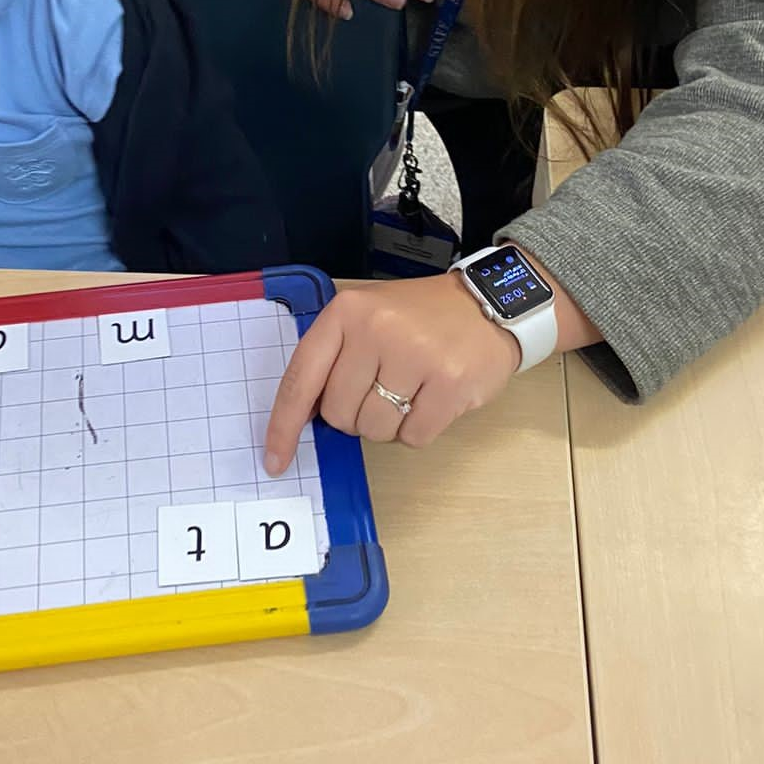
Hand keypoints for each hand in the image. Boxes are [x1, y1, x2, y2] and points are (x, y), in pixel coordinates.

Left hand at [265, 273, 520, 469]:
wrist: (488, 304)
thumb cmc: (419, 318)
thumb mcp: (367, 318)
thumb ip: (333, 360)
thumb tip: (304, 419)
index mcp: (347, 312)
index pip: (301, 379)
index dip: (284, 425)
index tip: (275, 459)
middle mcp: (377, 330)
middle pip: (338, 413)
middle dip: (354, 416)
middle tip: (383, 389)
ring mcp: (415, 356)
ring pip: (374, 430)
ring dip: (388, 425)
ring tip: (411, 392)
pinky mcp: (449, 384)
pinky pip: (412, 437)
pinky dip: (418, 430)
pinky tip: (433, 400)